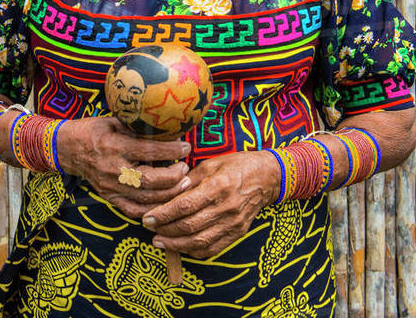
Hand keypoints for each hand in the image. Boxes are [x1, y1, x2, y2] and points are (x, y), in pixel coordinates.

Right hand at [56, 117, 191, 219]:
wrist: (67, 149)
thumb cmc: (92, 131)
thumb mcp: (113, 120)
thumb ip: (136, 127)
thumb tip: (165, 125)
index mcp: (115, 146)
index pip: (148, 151)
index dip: (171, 151)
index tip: (186, 147)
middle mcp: (113, 169)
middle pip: (150, 181)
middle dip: (174, 177)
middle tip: (186, 170)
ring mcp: (110, 187)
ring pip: (145, 199)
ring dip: (168, 194)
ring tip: (183, 185)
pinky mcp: (109, 197)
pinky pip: (133, 210)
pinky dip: (152, 209)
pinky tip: (165, 202)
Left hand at [139, 150, 279, 259]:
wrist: (268, 177)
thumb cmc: (236, 166)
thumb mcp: (211, 164)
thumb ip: (189, 180)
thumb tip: (167, 192)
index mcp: (218, 186)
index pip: (185, 205)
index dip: (163, 214)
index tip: (147, 217)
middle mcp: (227, 208)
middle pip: (190, 226)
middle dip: (165, 230)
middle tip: (149, 228)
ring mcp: (234, 223)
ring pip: (200, 242)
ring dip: (176, 245)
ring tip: (159, 241)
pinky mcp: (238, 233)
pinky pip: (213, 248)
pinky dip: (194, 251)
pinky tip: (180, 247)